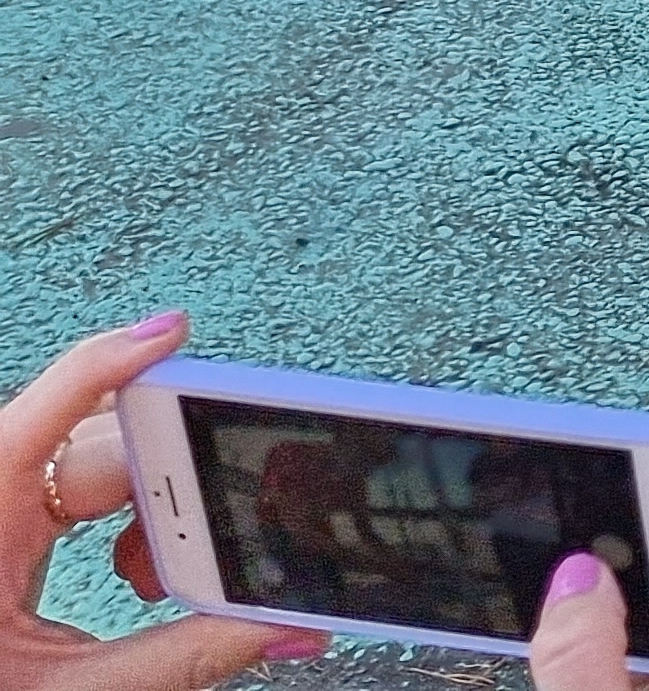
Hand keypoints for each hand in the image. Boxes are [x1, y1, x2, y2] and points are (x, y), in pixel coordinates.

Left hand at [4, 311, 322, 689]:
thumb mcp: (72, 689)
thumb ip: (181, 658)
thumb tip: (281, 625)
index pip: (46, 411)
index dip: (113, 359)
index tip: (175, 334)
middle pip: (96, 442)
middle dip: (167, 471)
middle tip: (215, 510)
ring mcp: (3, 516)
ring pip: (95, 464)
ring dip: (152, 501)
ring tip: (171, 565)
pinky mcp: (12, 534)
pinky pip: (76, 491)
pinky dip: (126, 517)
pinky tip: (144, 567)